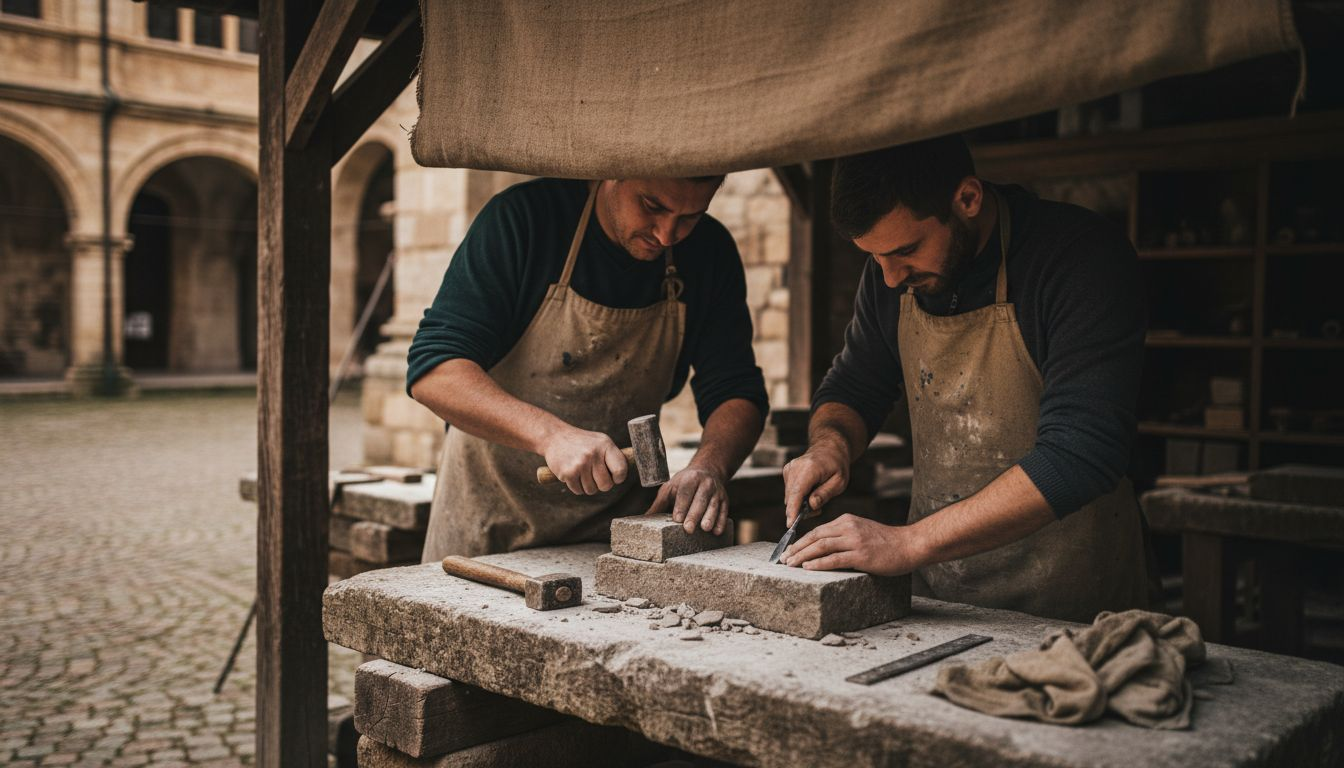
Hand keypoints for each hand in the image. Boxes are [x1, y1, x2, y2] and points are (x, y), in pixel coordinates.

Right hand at [541, 427, 627, 494]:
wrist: (555, 436)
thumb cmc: (582, 442)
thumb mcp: (601, 442)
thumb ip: (613, 457)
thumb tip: (624, 476)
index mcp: (605, 445)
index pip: (621, 470)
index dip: (618, 478)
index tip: (613, 476)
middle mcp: (594, 454)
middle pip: (606, 485)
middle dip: (601, 484)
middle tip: (594, 475)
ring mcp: (580, 463)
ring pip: (592, 490)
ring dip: (587, 486)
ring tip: (582, 472)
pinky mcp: (568, 472)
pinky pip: (578, 491)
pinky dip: (576, 487)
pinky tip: (572, 474)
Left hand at [647, 466, 729, 534]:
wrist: (707, 471)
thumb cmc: (684, 483)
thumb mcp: (670, 488)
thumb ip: (659, 503)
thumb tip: (643, 519)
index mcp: (690, 478)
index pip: (686, 492)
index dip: (682, 505)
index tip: (677, 519)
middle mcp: (705, 483)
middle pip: (700, 500)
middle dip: (694, 514)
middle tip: (688, 529)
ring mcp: (717, 492)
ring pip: (713, 505)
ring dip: (710, 517)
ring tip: (705, 529)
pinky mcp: (725, 500)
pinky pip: (724, 511)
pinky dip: (721, 521)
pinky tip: (716, 531)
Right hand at [781, 437, 849, 525]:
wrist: (829, 448)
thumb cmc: (837, 466)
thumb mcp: (839, 482)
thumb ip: (825, 494)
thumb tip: (811, 506)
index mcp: (810, 469)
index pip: (797, 492)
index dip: (793, 510)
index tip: (790, 524)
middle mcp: (795, 467)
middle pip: (792, 497)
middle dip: (801, 509)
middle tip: (818, 509)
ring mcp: (789, 468)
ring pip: (789, 496)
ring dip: (800, 503)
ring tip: (816, 498)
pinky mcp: (787, 471)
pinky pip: (790, 491)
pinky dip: (798, 496)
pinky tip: (809, 491)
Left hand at [781, 514, 922, 574]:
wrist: (909, 545)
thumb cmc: (887, 542)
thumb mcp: (862, 530)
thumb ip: (845, 535)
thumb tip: (824, 546)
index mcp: (847, 521)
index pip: (817, 530)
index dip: (800, 541)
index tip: (789, 550)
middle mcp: (848, 527)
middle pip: (815, 537)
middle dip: (797, 548)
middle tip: (784, 559)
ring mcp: (855, 540)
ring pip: (821, 547)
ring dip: (802, 556)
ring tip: (790, 564)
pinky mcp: (861, 555)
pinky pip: (834, 559)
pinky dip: (818, 563)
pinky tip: (807, 568)